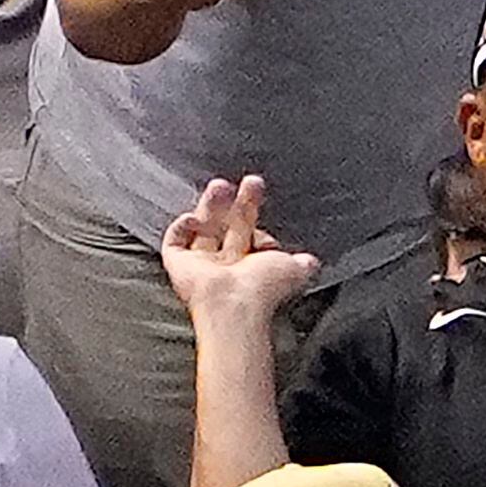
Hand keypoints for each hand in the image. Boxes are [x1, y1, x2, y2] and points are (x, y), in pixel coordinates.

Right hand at [160, 175, 320, 327]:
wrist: (234, 305)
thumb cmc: (263, 292)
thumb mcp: (294, 271)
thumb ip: (302, 264)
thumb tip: (312, 262)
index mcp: (249, 270)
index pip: (249, 234)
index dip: (254, 213)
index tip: (259, 198)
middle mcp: (224, 268)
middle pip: (227, 226)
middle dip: (237, 202)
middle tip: (246, 181)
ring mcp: (200, 266)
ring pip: (203, 228)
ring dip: (212, 205)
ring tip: (220, 186)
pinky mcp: (178, 265)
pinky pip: (174, 241)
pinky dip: (181, 226)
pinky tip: (193, 217)